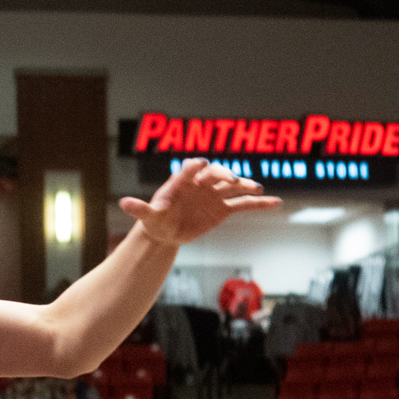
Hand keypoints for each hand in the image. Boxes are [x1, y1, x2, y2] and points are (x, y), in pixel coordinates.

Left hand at [119, 159, 278, 246]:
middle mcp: (201, 184)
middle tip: (233, 179)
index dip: (197, 166)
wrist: (166, 232)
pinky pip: (243, 205)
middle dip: (224, 174)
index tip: (203, 166)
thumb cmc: (156, 220)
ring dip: (245, 185)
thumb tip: (122, 203)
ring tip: (256, 188)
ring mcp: (214, 195)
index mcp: (182, 181)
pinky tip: (276, 203)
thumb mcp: (147, 216)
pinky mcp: (222, 209)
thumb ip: (139, 208)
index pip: (191, 168)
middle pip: (216, 173)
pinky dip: (259, 204)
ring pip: (232, 186)